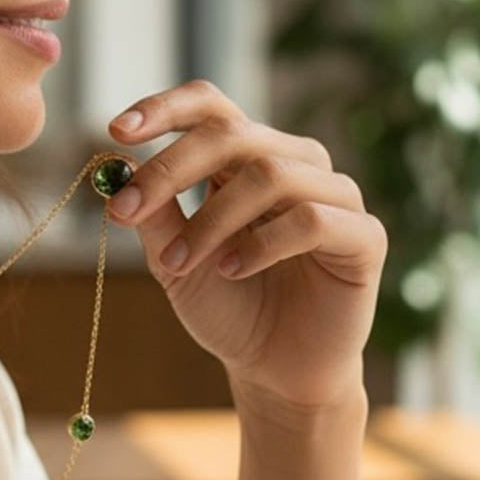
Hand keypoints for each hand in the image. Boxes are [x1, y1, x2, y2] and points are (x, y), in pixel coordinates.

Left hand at [105, 80, 387, 410]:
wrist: (274, 371)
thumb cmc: (229, 309)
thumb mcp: (176, 262)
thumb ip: (155, 216)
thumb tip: (118, 166)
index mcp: (248, 160)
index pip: (211, 108)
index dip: (165, 109)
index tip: (115, 131)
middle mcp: (295, 165)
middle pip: (232, 134)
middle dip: (171, 170)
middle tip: (127, 210)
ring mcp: (334, 196)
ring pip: (269, 175)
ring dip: (210, 220)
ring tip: (177, 263)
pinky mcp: (363, 237)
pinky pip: (311, 220)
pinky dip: (261, 244)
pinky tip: (232, 270)